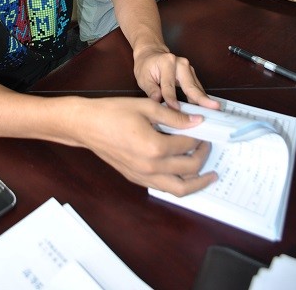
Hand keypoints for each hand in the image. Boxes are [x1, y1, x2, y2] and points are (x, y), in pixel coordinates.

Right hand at [79, 97, 216, 195]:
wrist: (86, 125)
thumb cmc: (112, 112)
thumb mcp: (146, 107)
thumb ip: (174, 116)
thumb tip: (197, 121)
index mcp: (155, 147)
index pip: (188, 145)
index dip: (200, 136)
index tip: (204, 128)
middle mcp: (151, 166)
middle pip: (189, 168)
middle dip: (203, 156)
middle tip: (208, 145)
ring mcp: (143, 176)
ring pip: (179, 189)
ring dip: (197, 182)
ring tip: (209, 175)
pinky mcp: (136, 178)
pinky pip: (164, 188)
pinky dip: (179, 184)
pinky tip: (183, 174)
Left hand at [133, 45, 219, 109]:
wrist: (151, 54)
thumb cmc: (146, 66)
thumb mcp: (143, 78)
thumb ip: (151, 91)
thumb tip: (158, 103)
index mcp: (167, 62)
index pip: (169, 85)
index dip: (171, 99)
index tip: (175, 110)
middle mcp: (181, 63)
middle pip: (190, 85)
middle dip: (201, 98)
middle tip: (213, 108)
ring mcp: (188, 68)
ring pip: (196, 87)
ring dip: (203, 100)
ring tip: (212, 111)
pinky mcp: (192, 74)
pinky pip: (196, 88)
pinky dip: (200, 98)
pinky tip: (204, 108)